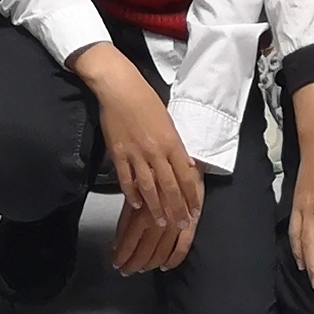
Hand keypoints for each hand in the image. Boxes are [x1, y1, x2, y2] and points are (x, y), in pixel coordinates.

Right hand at [82, 50, 202, 274]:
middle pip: (170, 186)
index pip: (186, 176)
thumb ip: (177, 145)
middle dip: (177, 208)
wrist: (120, 89)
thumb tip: (188, 165)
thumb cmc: (146, 100)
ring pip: (149, 187)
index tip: (195, 211)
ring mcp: (136, 154)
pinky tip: (136, 205)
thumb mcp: (169, 121)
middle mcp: (156, 152)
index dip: (191, 196)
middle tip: (181, 225)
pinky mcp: (119, 154)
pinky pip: (126, 179)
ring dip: (156, 207)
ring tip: (161, 222)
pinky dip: (131, 194)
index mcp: (171, 142)